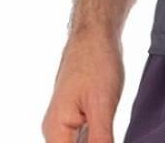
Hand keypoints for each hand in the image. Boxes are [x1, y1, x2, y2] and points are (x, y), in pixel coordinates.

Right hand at [42, 28, 123, 142]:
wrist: (94, 34)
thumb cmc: (97, 63)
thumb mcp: (103, 106)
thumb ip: (101, 140)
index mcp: (56, 131)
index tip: (105, 137)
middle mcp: (55, 131)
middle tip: (108, 129)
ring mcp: (64, 123)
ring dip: (94, 141)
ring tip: (108, 124)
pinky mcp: (75, 116)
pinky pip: (83, 138)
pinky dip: (97, 138)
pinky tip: (109, 131)